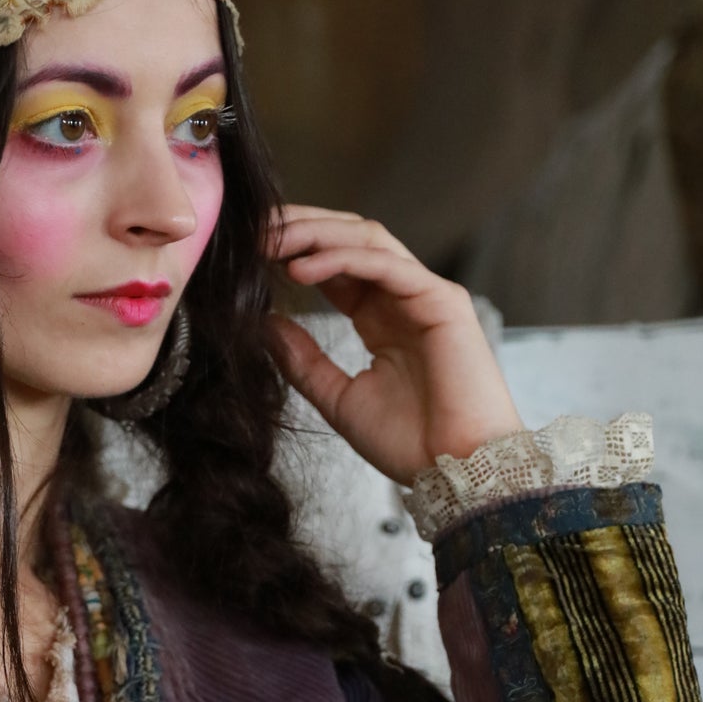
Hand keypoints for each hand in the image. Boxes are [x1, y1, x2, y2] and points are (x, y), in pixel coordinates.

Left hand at [265, 205, 521, 485]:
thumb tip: (263, 325)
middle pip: (350, 238)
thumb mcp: (338, 397)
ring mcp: (426, 295)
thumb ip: (302, 360)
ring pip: (368, 241)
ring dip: (316, 235)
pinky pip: (387, 265)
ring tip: (272, 242)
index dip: (293, 250)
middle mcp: (403, 298)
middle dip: (301, 229)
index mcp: (380, 318)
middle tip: (253, 230)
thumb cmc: (408, 443)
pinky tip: (303, 268)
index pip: (334, 264)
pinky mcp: (443, 301)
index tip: (247, 251)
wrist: (455, 472)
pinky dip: (343, 259)